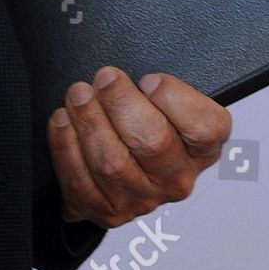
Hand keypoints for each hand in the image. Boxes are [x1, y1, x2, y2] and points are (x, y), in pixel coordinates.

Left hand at [47, 67, 230, 226]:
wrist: (117, 167)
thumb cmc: (144, 120)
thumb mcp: (164, 97)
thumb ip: (161, 82)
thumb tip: (142, 59)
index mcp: (199, 147)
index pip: (205, 129)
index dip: (176, 101)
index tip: (150, 79)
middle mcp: (174, 177)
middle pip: (152, 141)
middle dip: (121, 103)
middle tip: (104, 78)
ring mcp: (140, 199)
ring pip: (112, 162)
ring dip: (90, 121)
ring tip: (78, 95)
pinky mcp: (106, 210)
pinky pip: (81, 181)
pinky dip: (67, 147)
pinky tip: (63, 122)